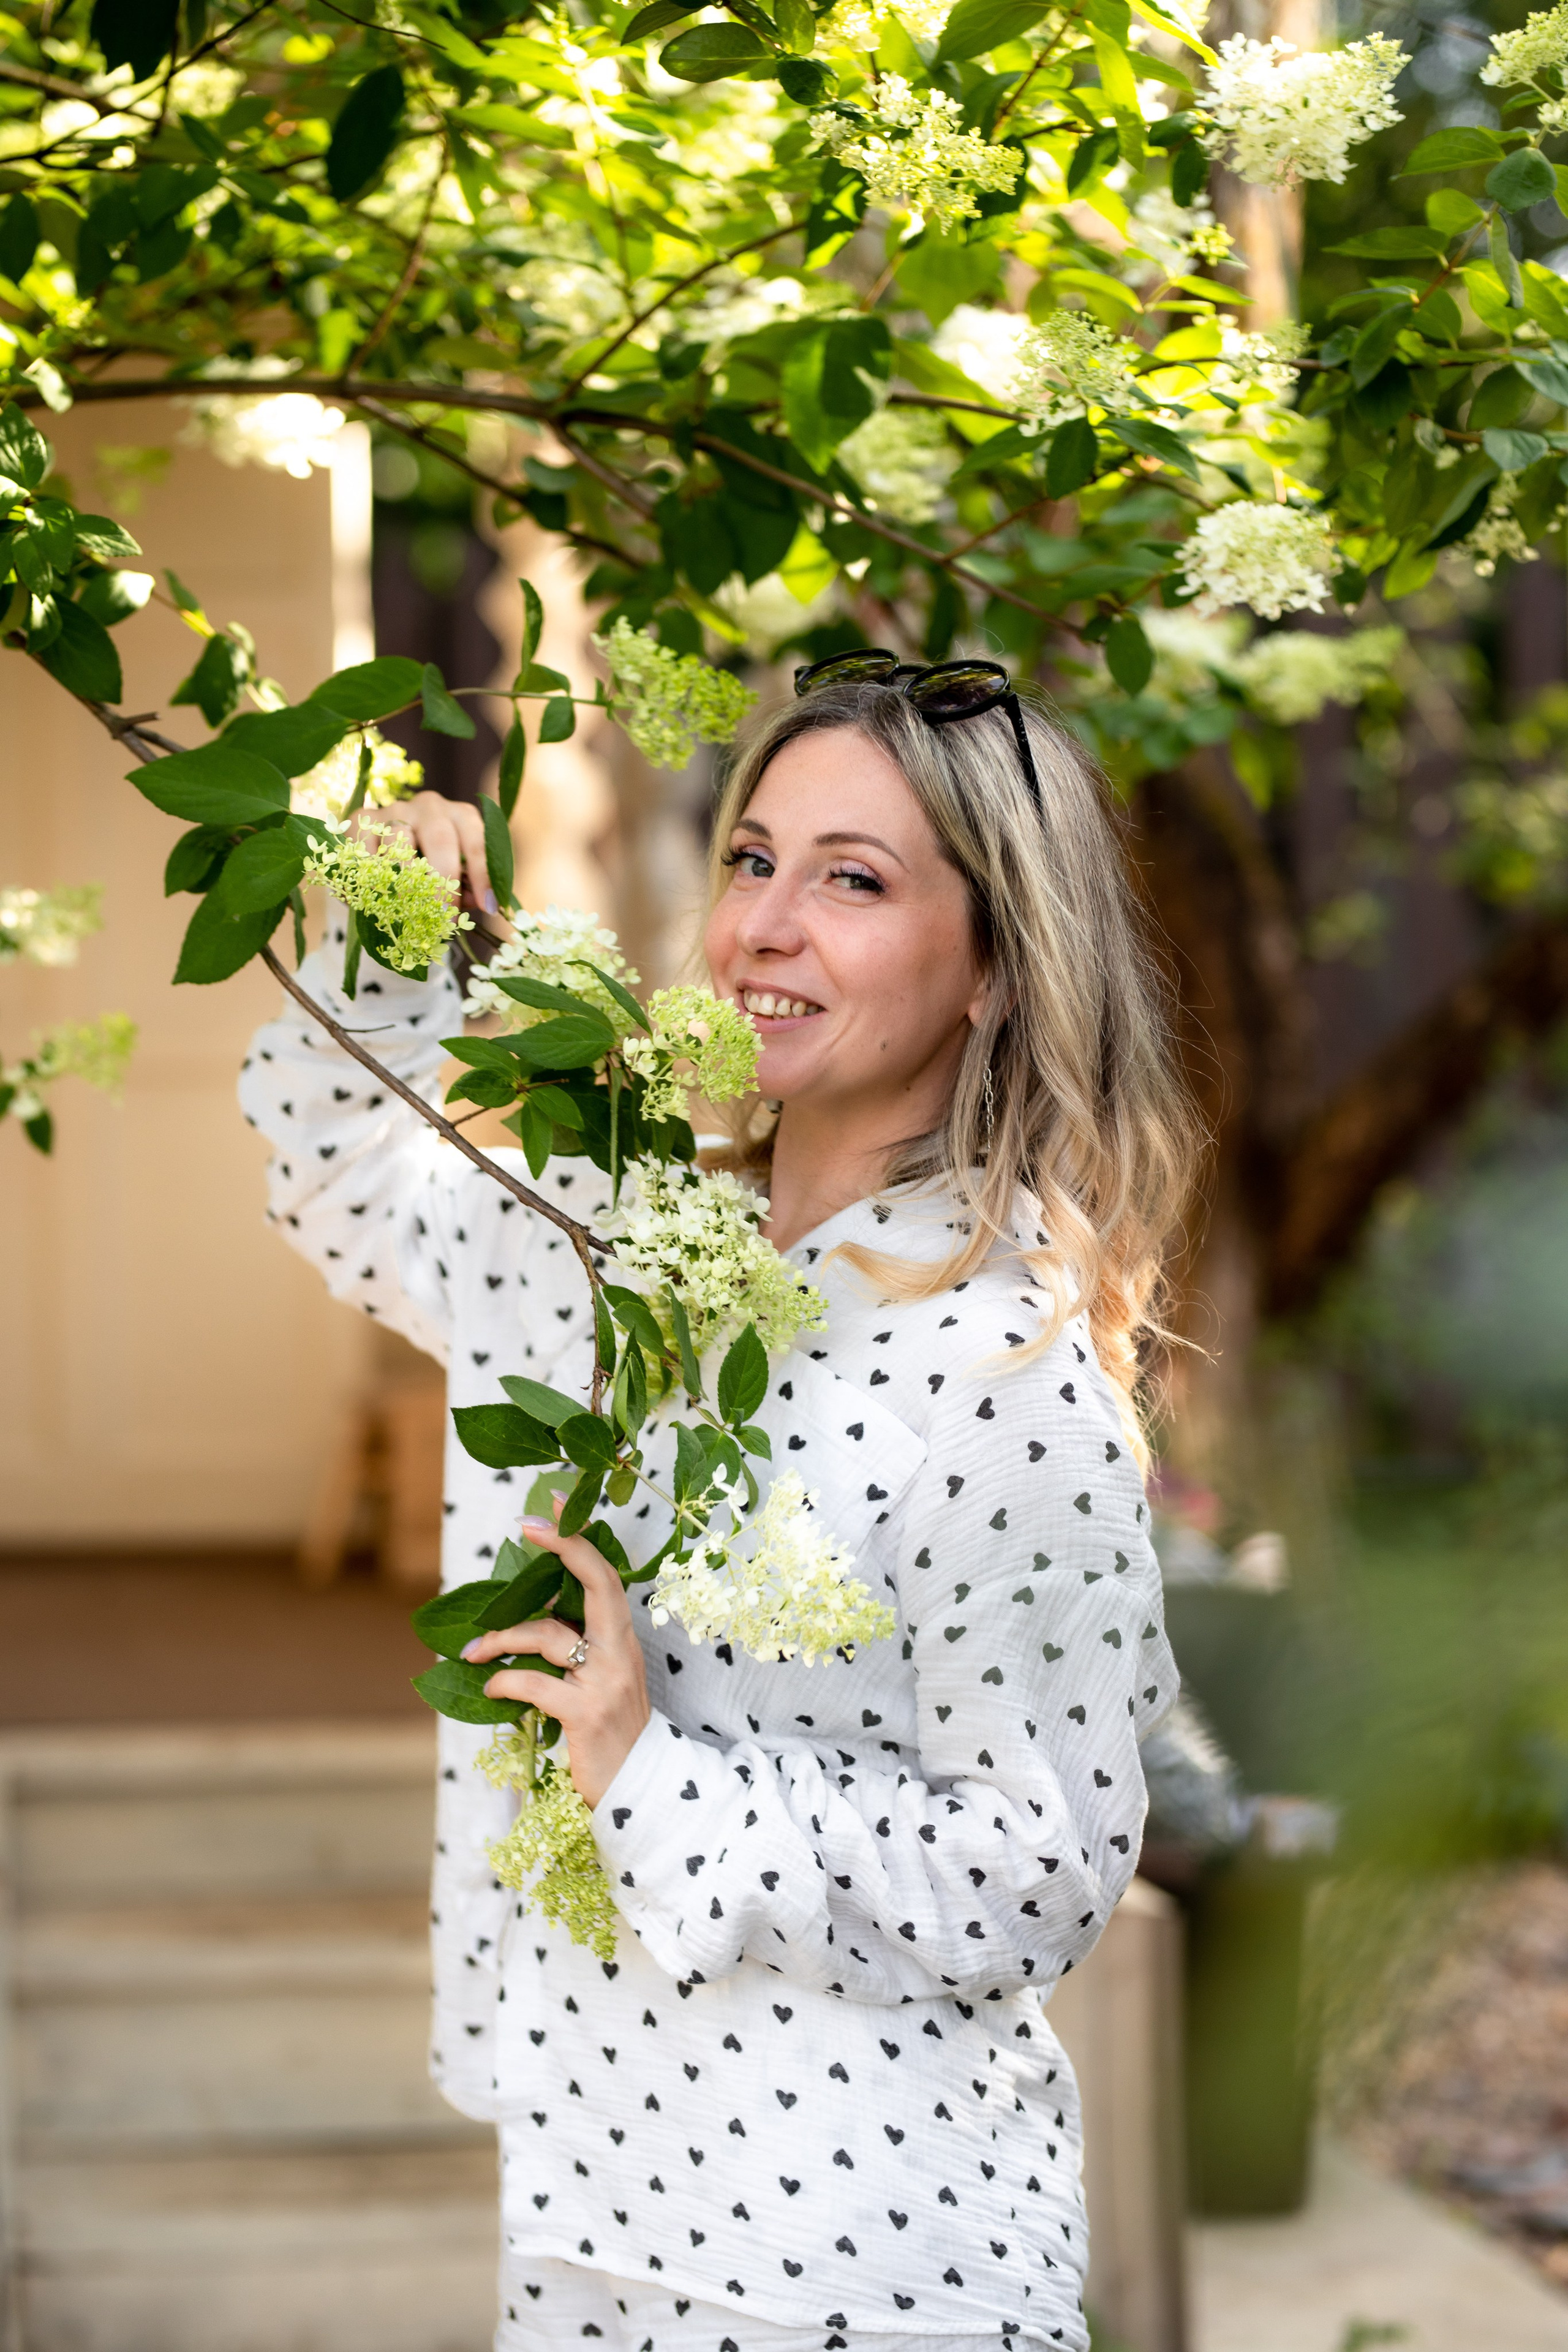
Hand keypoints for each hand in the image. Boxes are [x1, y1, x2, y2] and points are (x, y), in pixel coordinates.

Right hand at [354, 789, 496, 916]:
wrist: (380, 846)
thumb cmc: (426, 863)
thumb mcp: (451, 873)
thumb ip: (465, 886)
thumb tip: (476, 902)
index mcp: (458, 816)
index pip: (476, 840)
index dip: (483, 874)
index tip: (487, 905)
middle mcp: (429, 806)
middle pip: (440, 838)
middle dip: (444, 880)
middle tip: (445, 914)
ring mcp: (394, 809)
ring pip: (401, 844)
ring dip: (407, 880)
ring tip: (410, 908)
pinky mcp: (362, 819)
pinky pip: (368, 848)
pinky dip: (374, 873)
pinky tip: (378, 893)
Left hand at [462, 1506, 651, 1810]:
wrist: (638, 1792)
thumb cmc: (610, 1733)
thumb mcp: (600, 1681)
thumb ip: (575, 1648)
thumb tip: (524, 1619)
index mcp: (624, 1640)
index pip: (607, 1576)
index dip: (579, 1539)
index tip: (553, 1505)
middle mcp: (621, 1652)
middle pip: (596, 1583)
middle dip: (562, 1546)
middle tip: (523, 1527)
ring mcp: (606, 1682)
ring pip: (546, 1635)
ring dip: (499, 1640)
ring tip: (472, 1654)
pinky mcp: (585, 1714)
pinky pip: (534, 1684)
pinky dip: (504, 1682)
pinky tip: (490, 1688)